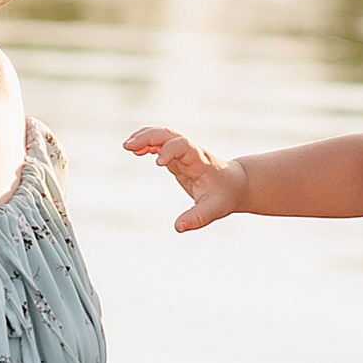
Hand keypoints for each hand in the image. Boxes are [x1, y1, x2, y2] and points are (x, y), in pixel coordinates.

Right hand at [125, 125, 248, 231]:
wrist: (235, 183)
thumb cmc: (225, 195)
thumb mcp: (215, 209)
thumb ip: (197, 218)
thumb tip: (178, 227)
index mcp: (200, 161)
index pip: (183, 147)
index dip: (169, 151)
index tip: (157, 163)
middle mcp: (191, 151)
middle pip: (169, 134)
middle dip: (149, 137)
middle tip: (129, 146)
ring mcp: (183, 151)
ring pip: (163, 135)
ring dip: (144, 137)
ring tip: (127, 147)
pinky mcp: (177, 156)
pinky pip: (160, 143)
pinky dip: (147, 144)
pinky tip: (135, 152)